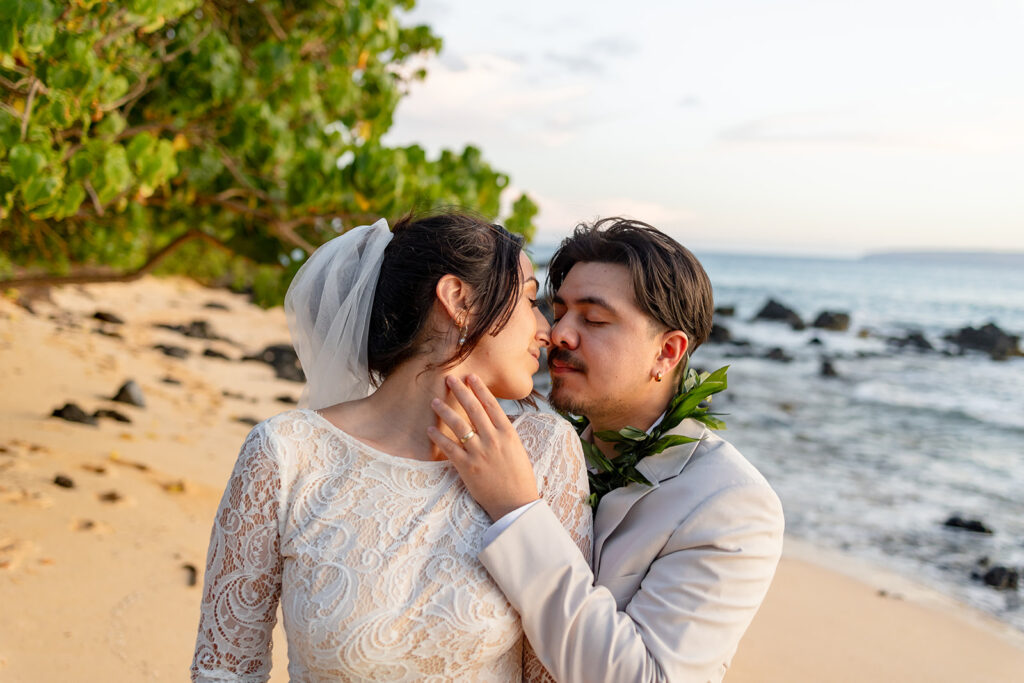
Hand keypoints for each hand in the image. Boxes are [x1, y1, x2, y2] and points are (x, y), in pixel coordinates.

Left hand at [428, 374, 539, 521]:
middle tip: (449, 379)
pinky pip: (449, 448)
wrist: (516, 503)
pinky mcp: (467, 467)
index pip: (491, 404)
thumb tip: (491, 418)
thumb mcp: (517, 448)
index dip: (479, 389)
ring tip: (434, 402)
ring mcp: (479, 453)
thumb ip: (503, 432)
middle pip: (473, 409)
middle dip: (460, 391)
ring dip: (444, 411)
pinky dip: (438, 437)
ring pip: (458, 425)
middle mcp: (493, 439)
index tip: (470, 377)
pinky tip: (430, 430)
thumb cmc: (519, 477)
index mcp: (508, 433)